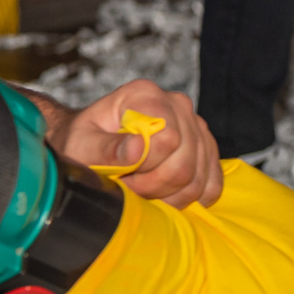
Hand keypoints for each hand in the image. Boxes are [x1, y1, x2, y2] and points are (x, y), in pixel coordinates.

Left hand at [46, 79, 221, 207]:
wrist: (90, 143)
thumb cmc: (82, 142)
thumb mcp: (81, 144)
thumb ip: (105, 148)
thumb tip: (137, 149)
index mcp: (145, 96)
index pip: (168, 138)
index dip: (147, 166)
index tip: (123, 174)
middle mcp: (177, 105)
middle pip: (186, 161)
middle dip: (155, 186)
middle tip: (130, 187)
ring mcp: (195, 125)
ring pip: (199, 176)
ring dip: (169, 195)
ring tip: (143, 190)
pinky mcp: (205, 147)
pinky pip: (212, 182)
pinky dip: (192, 198)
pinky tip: (168, 196)